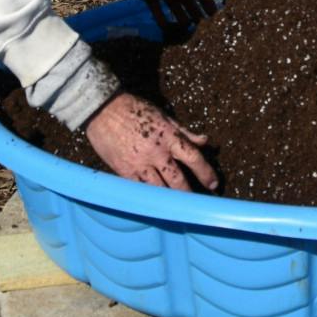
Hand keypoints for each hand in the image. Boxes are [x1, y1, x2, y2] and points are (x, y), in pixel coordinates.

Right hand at [85, 93, 217, 191]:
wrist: (103, 109)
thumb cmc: (135, 109)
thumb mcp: (163, 116)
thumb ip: (184, 132)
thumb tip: (204, 141)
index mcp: (169, 136)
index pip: (193, 158)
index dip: (206, 173)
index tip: (213, 183)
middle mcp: (156, 153)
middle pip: (178, 180)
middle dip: (190, 194)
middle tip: (198, 202)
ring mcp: (139, 164)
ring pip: (160, 190)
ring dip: (171, 199)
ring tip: (179, 207)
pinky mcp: (124, 171)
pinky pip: (140, 189)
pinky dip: (150, 197)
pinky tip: (156, 203)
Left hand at [105, 0, 216, 35]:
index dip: (207, 5)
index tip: (214, 18)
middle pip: (189, 3)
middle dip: (195, 14)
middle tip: (200, 29)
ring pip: (175, 8)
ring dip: (180, 18)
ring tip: (184, 30)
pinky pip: (158, 11)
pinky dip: (162, 20)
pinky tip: (165, 29)